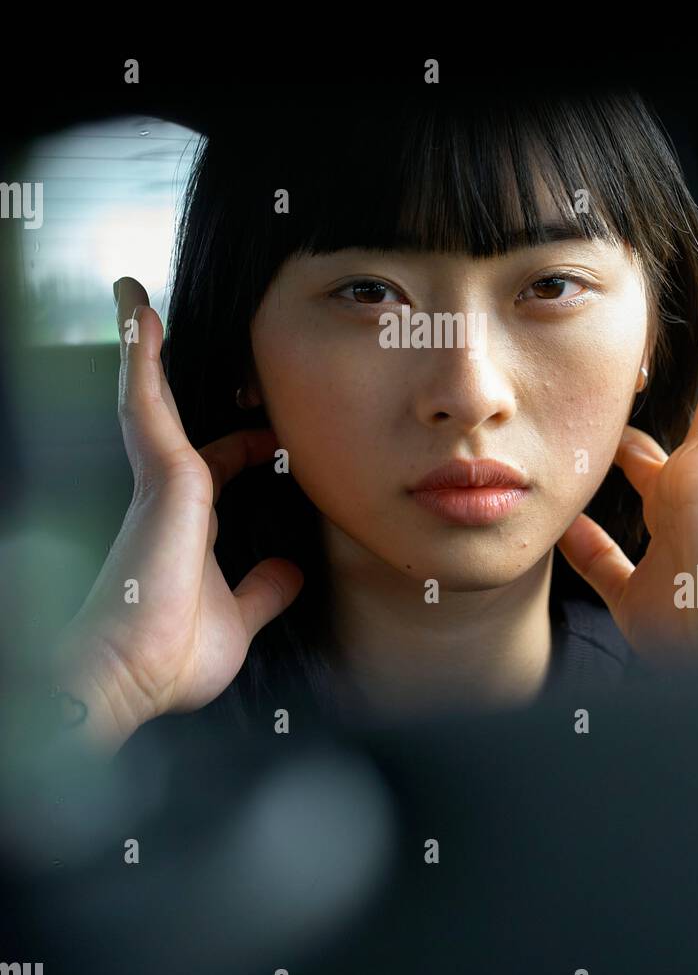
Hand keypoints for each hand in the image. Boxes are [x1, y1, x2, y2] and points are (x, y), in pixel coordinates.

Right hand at [51, 277, 302, 750]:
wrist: (129, 678)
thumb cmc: (171, 657)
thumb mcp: (239, 618)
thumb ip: (263, 591)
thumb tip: (291, 573)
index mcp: (189, 526)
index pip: (216, 467)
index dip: (246, 446)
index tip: (274, 438)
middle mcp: (170, 497)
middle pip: (173, 418)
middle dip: (173, 375)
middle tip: (167, 328)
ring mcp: (161, 481)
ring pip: (152, 395)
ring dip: (144, 346)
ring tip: (134, 297)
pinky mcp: (160, 473)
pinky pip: (146, 399)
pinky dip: (142, 356)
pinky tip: (140, 313)